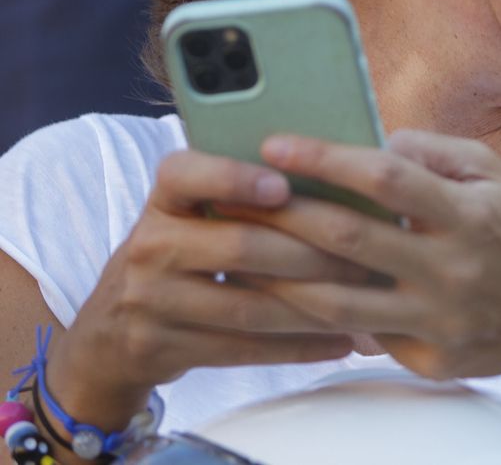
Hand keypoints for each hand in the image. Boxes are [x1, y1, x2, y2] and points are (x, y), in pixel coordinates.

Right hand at [51, 151, 362, 429]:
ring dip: (313, 307)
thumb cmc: (185, 252)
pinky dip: (297, 347)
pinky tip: (340, 340)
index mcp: (164, 199)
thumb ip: (246, 193)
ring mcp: (149, 301)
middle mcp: (149, 244)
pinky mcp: (159, 348)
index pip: (185, 173)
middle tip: (366, 255)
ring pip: (247, 306)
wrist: (112, 331)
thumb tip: (341, 177)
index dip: (233, 177)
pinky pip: (241, 350)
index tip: (283, 185)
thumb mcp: (194, 214)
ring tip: (364, 300)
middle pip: (240, 246)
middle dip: (311, 253)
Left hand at [252, 130, 500, 388]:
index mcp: (472, 213)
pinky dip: (318, 319)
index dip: (326, 159)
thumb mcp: (500, 178)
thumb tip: (373, 142)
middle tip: (234, 197)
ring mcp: (439, 320)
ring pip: (336, 303)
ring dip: (278, 278)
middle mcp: (453, 268)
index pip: (387, 177)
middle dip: (283, 215)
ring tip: (239, 254)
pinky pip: (362, 337)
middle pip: (348, 240)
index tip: (275, 143)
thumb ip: (437, 153)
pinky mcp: (431, 360)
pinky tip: (282, 301)